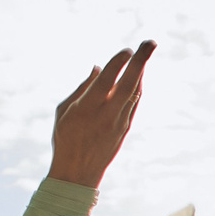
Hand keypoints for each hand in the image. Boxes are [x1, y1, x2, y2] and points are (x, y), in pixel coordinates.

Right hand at [48, 43, 153, 189]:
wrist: (78, 172)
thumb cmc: (65, 137)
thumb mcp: (65, 110)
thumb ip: (82, 88)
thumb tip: (97, 68)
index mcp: (86, 109)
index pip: (106, 82)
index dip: (117, 65)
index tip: (127, 49)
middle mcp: (106, 115)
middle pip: (128, 84)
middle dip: (141, 62)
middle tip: (150, 43)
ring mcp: (119, 122)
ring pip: (134, 93)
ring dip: (141, 71)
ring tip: (145, 52)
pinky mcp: (125, 128)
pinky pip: (134, 103)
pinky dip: (137, 86)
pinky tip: (139, 74)